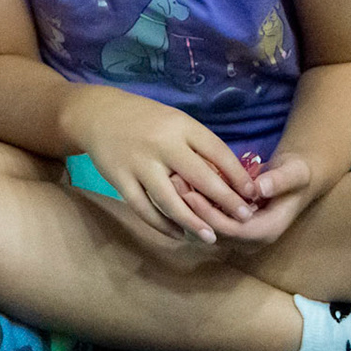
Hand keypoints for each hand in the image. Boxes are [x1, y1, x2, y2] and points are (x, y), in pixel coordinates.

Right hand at [64, 88, 251, 243]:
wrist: (98, 114)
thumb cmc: (146, 119)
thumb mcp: (176, 121)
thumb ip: (198, 145)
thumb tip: (230, 177)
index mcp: (180, 126)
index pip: (217, 152)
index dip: (238, 175)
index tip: (253, 193)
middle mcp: (162, 144)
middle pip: (200, 178)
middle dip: (225, 200)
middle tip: (243, 218)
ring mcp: (140, 164)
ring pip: (171, 201)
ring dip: (194, 222)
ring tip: (211, 236)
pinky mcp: (120, 180)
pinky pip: (145, 209)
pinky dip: (162, 225)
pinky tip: (177, 233)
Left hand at [176, 152, 316, 246]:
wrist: (296, 178)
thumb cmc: (297, 173)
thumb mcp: (295, 173)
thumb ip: (279, 181)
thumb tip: (258, 188)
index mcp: (267, 231)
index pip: (232, 230)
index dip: (210, 214)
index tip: (191, 193)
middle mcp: (252, 240)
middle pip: (215, 233)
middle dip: (193, 211)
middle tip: (174, 185)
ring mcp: (240, 236)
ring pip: (207, 230)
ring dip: (189, 209)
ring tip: (173, 182)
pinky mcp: (230, 227)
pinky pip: (207, 222)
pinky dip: (193, 207)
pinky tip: (181, 184)